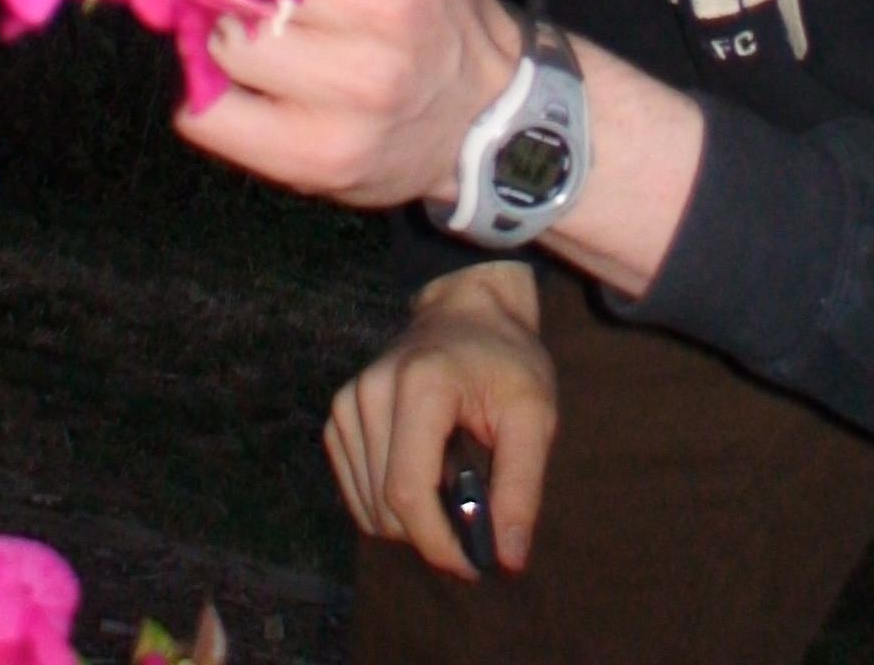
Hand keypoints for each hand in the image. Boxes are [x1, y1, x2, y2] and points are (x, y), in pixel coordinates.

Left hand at [174, 0, 520, 209]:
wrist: (484, 111)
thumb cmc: (429, 1)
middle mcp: (381, 6)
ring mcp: (353, 87)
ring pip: (221, 40)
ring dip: (213, 36)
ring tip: (237, 34)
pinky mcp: (320, 154)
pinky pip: (210, 117)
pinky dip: (202, 99)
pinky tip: (230, 89)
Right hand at [325, 260, 554, 576]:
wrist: (468, 309)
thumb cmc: (506, 361)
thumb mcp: (535, 415)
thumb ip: (522, 487)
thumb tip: (508, 559)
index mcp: (420, 385)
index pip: (408, 491)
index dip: (440, 543)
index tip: (477, 564)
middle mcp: (370, 391)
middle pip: (387, 508)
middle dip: (433, 535)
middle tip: (478, 523)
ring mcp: (348, 403)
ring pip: (369, 509)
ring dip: (413, 522)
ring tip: (455, 486)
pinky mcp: (339, 416)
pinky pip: (358, 494)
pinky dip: (392, 506)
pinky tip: (426, 476)